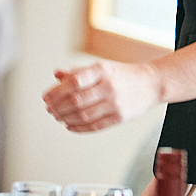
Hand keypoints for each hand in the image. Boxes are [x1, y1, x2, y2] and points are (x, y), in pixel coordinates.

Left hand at [43, 60, 163, 132]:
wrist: (150, 83)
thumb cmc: (120, 74)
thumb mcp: (100, 67)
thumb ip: (78, 72)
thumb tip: (56, 74)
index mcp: (101, 70)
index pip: (73, 82)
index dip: (56, 92)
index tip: (45, 98)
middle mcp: (108, 86)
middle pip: (76, 100)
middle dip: (58, 107)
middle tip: (49, 109)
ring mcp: (115, 103)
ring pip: (84, 115)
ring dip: (66, 118)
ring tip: (57, 117)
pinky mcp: (120, 117)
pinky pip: (95, 126)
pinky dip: (79, 128)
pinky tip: (69, 126)